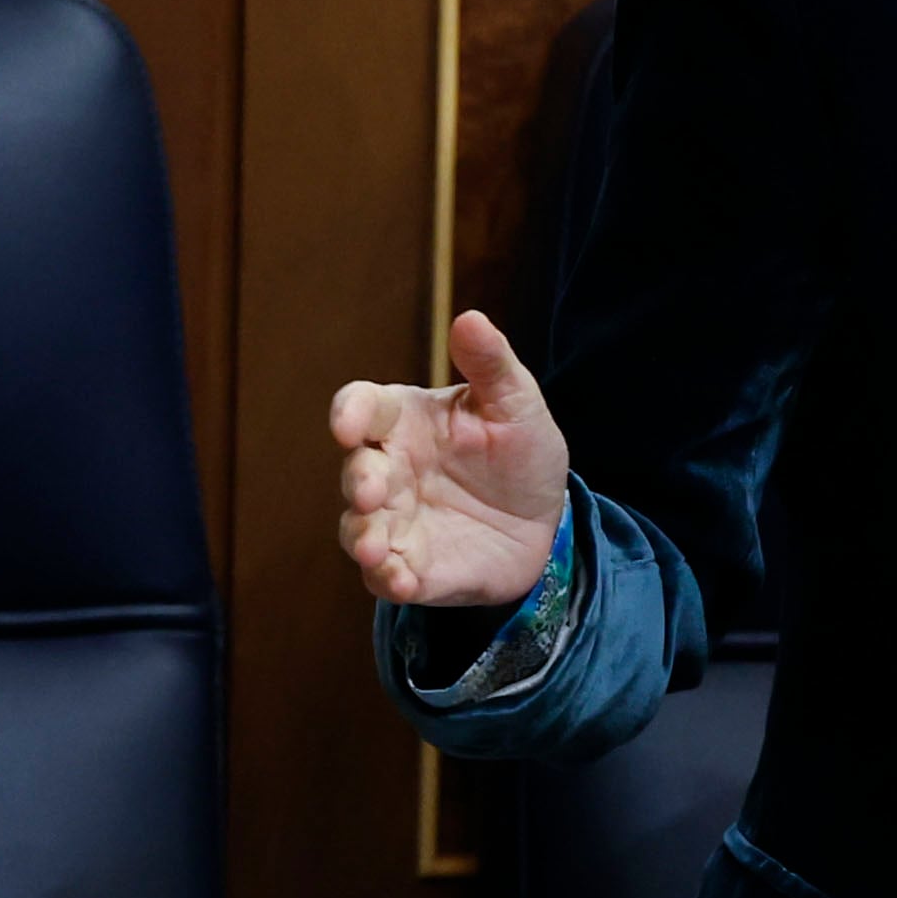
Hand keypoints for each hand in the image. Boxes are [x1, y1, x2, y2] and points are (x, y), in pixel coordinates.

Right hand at [331, 310, 571, 607]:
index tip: (349, 422)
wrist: (547, 521)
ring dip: (361, 536)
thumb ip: (491, 364)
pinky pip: (386, 577)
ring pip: (358, 528)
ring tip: (374, 546)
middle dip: (358, 480)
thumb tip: (470, 318)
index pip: (363, 408)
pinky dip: (387, 579)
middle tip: (372, 488)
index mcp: (406, 422)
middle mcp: (389, 471)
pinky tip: (400, 579)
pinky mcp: (411, 569)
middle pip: (356, 471)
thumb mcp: (517, 403)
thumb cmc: (520, 452)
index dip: (350, 413)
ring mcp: (395, 523)